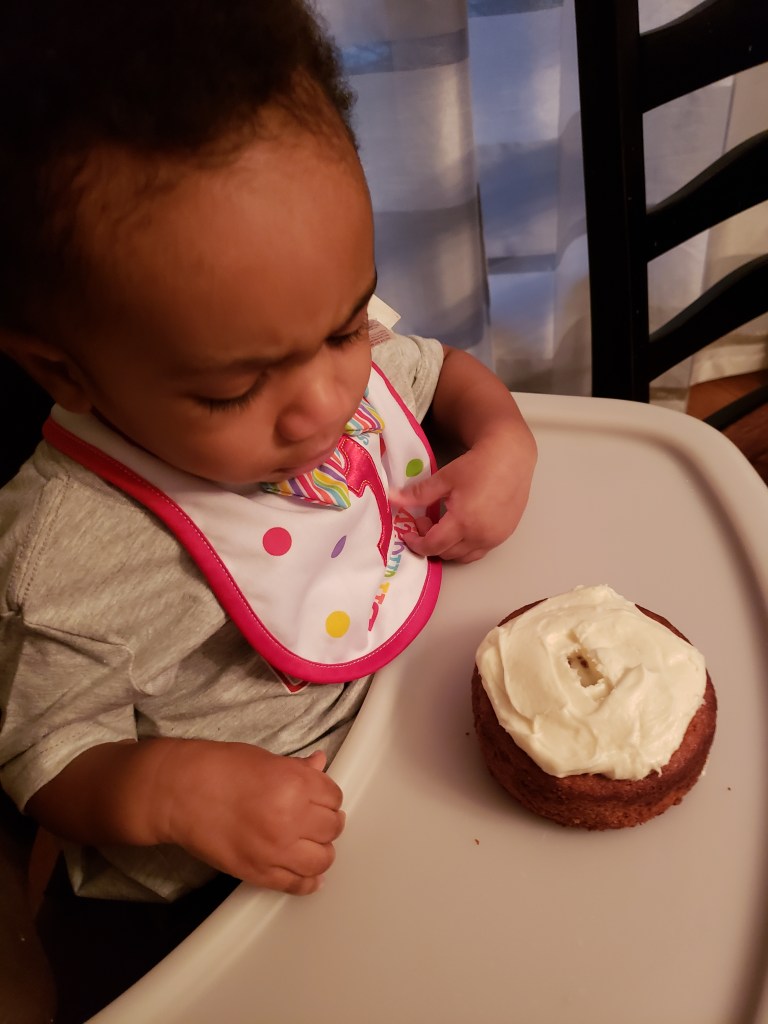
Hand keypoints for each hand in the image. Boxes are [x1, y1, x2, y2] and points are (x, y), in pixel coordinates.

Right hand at [158, 743, 344, 895]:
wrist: (180, 792)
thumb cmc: (219, 768)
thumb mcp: (265, 759)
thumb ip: (297, 768)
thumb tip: (320, 764)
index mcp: (295, 784)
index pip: (334, 797)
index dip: (328, 797)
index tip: (320, 798)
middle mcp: (291, 819)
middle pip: (332, 828)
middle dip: (327, 822)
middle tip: (316, 819)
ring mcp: (275, 850)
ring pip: (322, 860)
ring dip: (321, 851)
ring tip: (310, 843)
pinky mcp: (258, 873)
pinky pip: (297, 885)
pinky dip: (308, 881)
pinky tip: (308, 873)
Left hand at [390, 428, 534, 562]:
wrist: (511, 457)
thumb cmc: (479, 465)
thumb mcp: (444, 478)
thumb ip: (418, 494)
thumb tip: (393, 498)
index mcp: (464, 521)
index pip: (433, 545)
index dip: (416, 543)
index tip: (408, 532)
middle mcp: (481, 535)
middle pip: (447, 553)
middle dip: (430, 542)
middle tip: (425, 521)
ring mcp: (495, 538)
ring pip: (464, 556)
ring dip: (448, 547)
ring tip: (443, 524)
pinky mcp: (504, 535)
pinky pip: (479, 550)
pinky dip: (465, 546)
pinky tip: (461, 527)